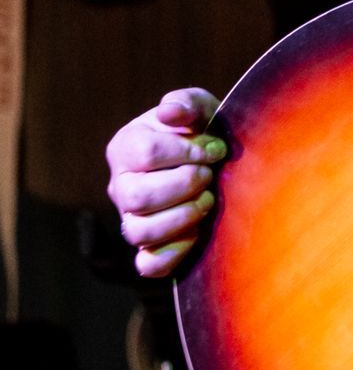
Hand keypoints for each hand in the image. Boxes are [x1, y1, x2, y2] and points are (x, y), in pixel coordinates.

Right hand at [105, 88, 224, 277]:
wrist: (214, 163)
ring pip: (139, 232)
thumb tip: (169, 113)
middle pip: (137, 196)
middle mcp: (120, 186)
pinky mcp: (148, 249)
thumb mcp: (199, 109)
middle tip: (209, 176)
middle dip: (184, 184)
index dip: (187, 151)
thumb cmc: (202, 132)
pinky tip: (198, 232)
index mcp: (125, 146)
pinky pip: (148, 265)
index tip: (215, 149)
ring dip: (182, 217)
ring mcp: (131, 219)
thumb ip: (185, 104)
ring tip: (208, 201)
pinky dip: (175, 252)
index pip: (145, 153)